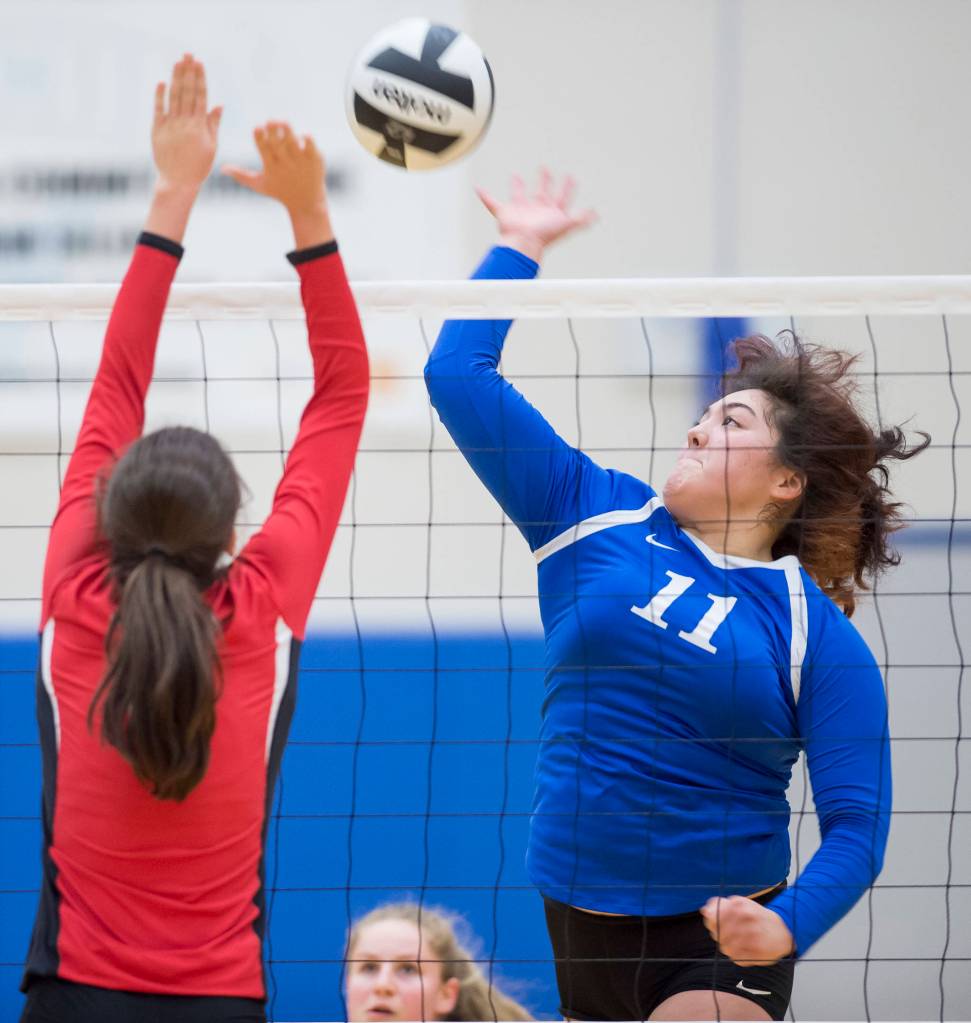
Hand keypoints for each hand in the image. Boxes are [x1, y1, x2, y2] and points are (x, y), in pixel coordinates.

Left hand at [152, 54, 221, 190]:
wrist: (178, 182)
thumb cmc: (199, 166)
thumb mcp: (211, 146)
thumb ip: (213, 124)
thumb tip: (219, 104)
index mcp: (199, 126)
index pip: (200, 96)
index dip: (200, 78)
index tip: (199, 63)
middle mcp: (184, 123)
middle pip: (186, 92)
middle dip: (188, 72)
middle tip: (187, 54)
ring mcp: (170, 125)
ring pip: (173, 97)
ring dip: (176, 78)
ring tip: (178, 62)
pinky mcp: (157, 130)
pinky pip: (158, 109)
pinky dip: (160, 95)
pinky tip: (162, 82)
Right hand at [222, 123, 326, 216]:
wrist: (307, 204)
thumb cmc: (280, 192)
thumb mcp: (260, 185)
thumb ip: (241, 175)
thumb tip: (221, 169)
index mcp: (271, 167)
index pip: (263, 148)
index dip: (260, 137)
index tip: (257, 128)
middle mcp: (285, 163)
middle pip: (277, 143)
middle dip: (273, 131)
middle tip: (270, 122)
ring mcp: (300, 161)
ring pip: (293, 142)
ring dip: (287, 130)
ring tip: (282, 123)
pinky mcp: (314, 160)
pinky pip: (311, 146)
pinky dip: (307, 139)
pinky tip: (303, 135)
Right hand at [476, 169, 595, 261]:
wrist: (523, 244)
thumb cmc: (544, 236)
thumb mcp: (566, 225)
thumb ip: (581, 220)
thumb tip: (597, 214)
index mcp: (551, 211)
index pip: (562, 197)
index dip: (567, 188)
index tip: (571, 177)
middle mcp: (536, 210)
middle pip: (542, 192)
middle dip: (544, 180)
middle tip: (545, 168)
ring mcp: (520, 211)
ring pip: (518, 195)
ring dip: (517, 186)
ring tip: (516, 177)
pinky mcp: (505, 212)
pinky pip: (492, 203)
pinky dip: (485, 197)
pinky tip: (478, 189)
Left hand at [700, 897, 794, 966]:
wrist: (785, 931)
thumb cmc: (758, 918)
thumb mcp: (742, 905)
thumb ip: (722, 906)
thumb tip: (705, 910)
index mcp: (740, 905)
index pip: (713, 917)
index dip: (712, 922)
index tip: (717, 923)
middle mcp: (746, 920)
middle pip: (718, 933)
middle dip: (720, 935)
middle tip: (730, 934)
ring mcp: (752, 937)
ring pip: (725, 946)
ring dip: (727, 946)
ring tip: (738, 942)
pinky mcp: (756, 953)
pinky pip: (735, 958)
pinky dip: (735, 955)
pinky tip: (743, 949)